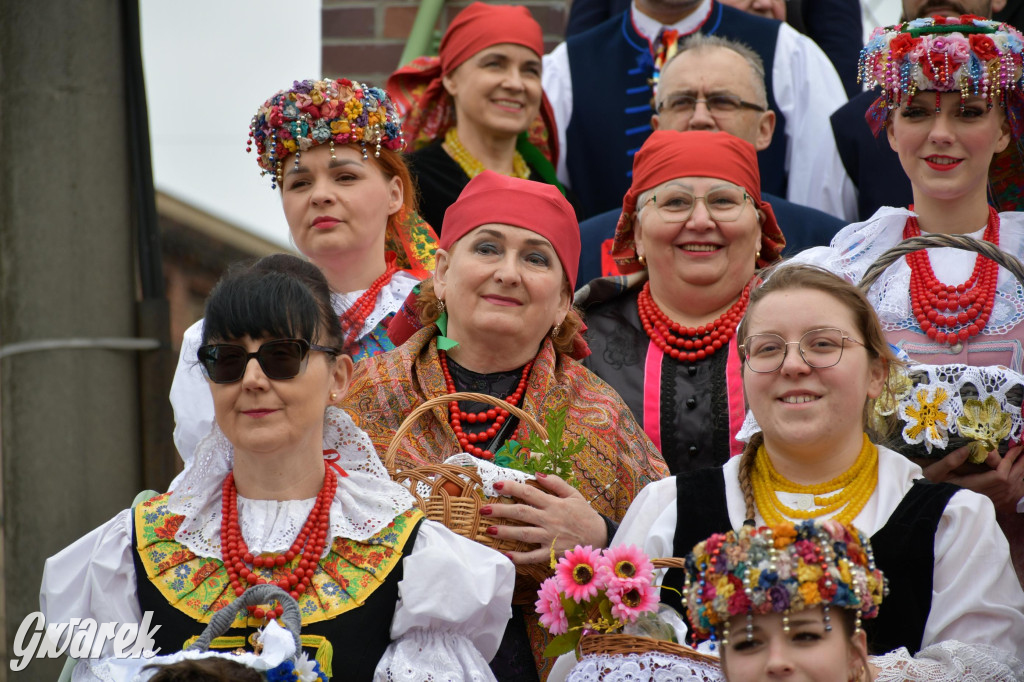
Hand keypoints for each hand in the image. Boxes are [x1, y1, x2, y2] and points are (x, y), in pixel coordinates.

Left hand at [480, 474, 608, 564]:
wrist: (601, 537)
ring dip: (505, 532)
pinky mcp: (551, 553)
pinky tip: (506, 555)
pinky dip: (519, 557)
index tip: (496, 485)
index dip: (511, 488)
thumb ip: (556, 483)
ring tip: (489, 530)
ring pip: (523, 534)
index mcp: (553, 504)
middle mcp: (549, 519)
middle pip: (521, 513)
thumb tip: (537, 474)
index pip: (528, 492)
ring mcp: (549, 537)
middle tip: (483, 509)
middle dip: (500, 510)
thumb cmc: (585, 515)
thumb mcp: (574, 494)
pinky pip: (533, 556)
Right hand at [921, 444, 1023, 514]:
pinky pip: (1007, 491)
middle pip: (1010, 480)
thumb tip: (966, 449)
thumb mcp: (935, 472)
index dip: (1008, 461)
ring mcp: (986, 498)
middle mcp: (983, 494)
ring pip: (1011, 486)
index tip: (1014, 448)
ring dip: (1020, 471)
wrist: (927, 503)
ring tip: (1023, 457)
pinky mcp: (986, 500)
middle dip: (1019, 464)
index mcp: (972, 487)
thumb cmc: (928, 486)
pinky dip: (1015, 480)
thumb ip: (950, 461)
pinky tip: (1016, 471)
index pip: (999, 476)